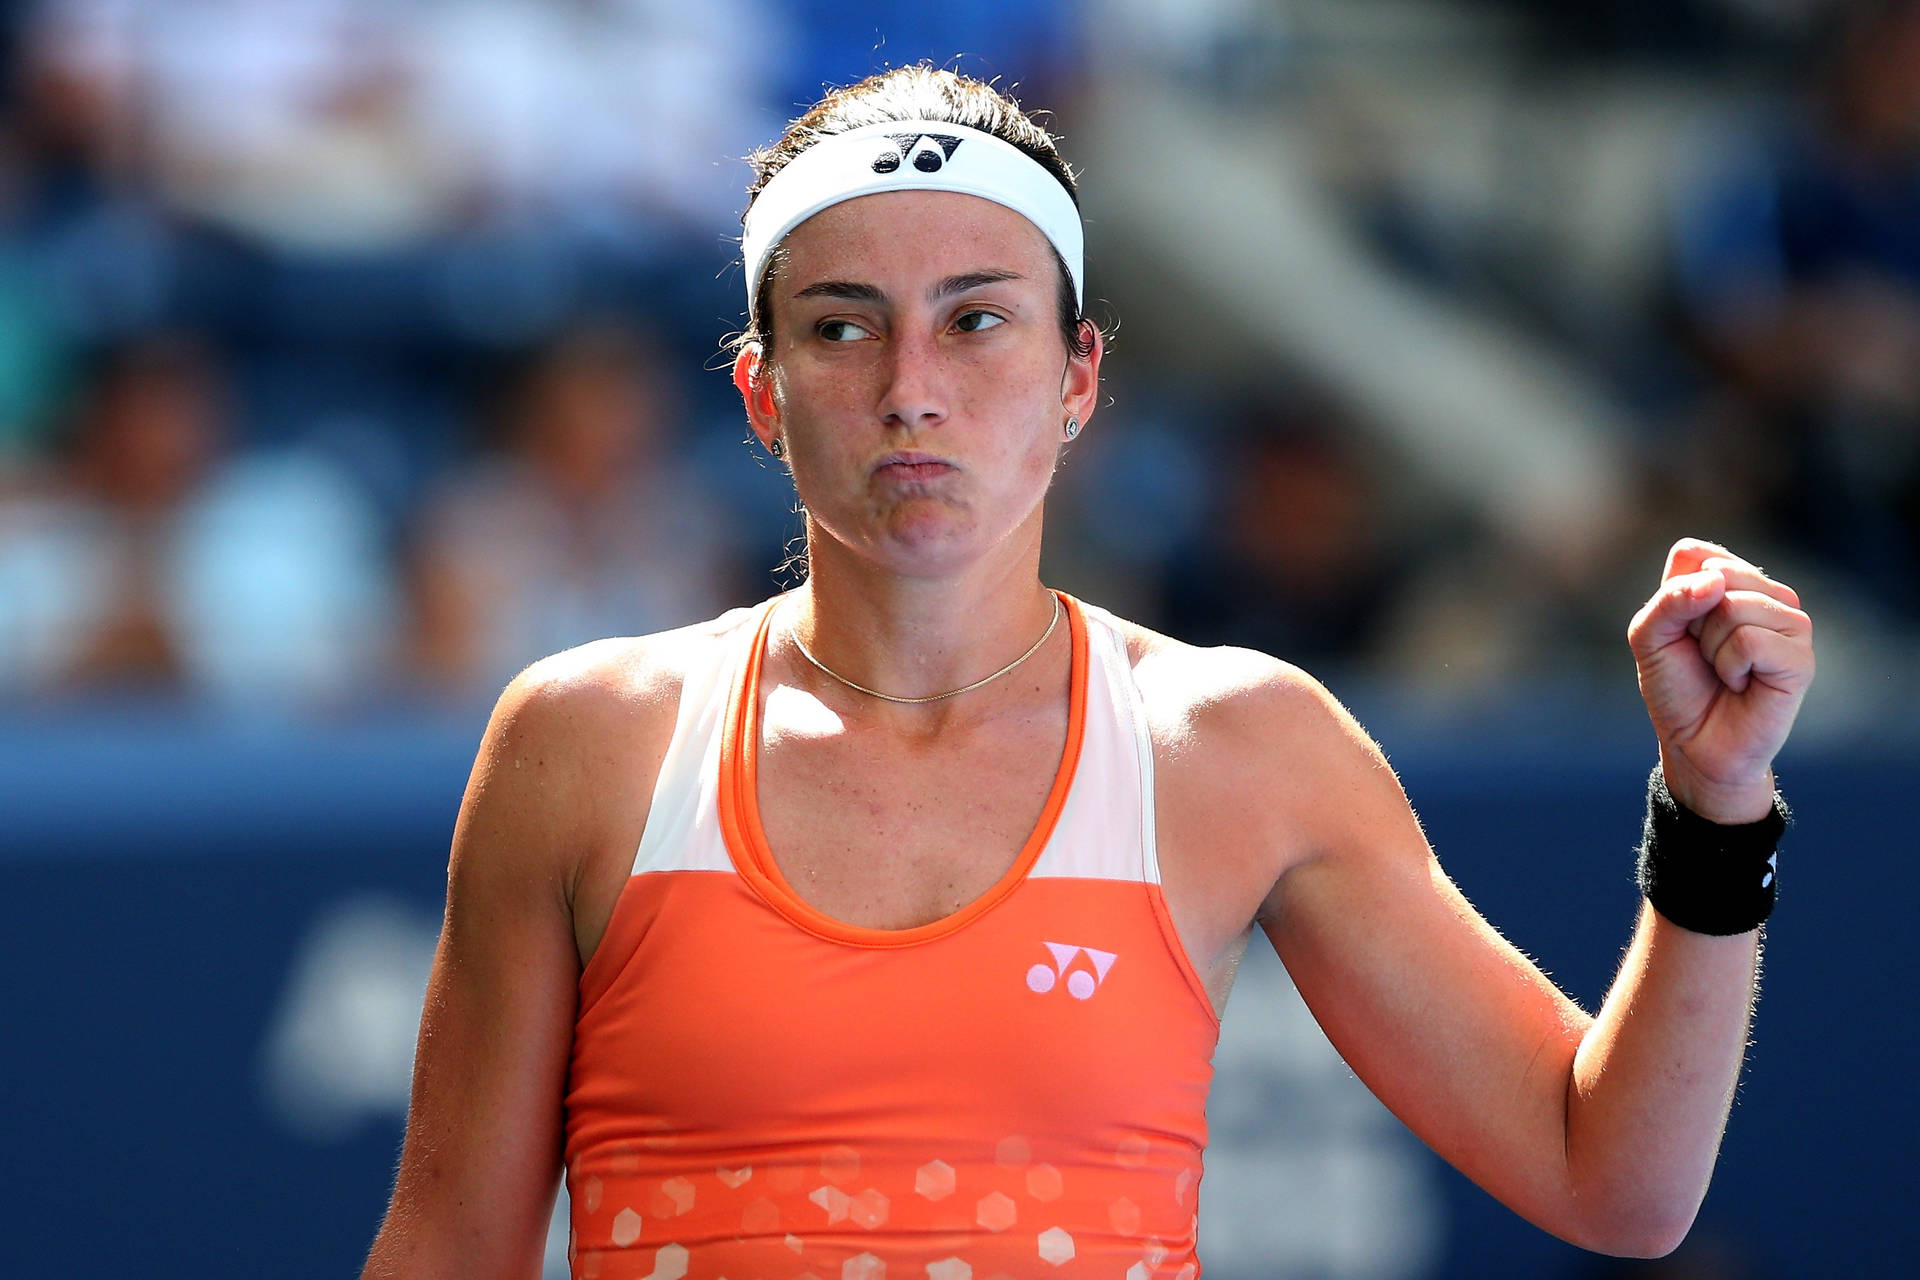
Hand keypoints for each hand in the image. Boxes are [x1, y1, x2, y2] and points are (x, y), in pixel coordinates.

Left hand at [1626, 538, 1814, 821]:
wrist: (1694, 744)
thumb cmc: (1676, 687)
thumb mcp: (1649, 637)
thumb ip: (1667, 600)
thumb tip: (1713, 581)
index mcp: (1732, 580)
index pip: (1694, 553)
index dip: (1673, 595)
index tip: (1681, 630)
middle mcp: (1767, 594)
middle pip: (1716, 574)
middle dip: (1692, 622)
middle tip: (1703, 655)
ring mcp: (1790, 624)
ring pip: (1735, 605)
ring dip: (1712, 647)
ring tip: (1724, 671)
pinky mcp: (1801, 657)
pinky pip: (1751, 640)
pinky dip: (1730, 666)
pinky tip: (1741, 684)